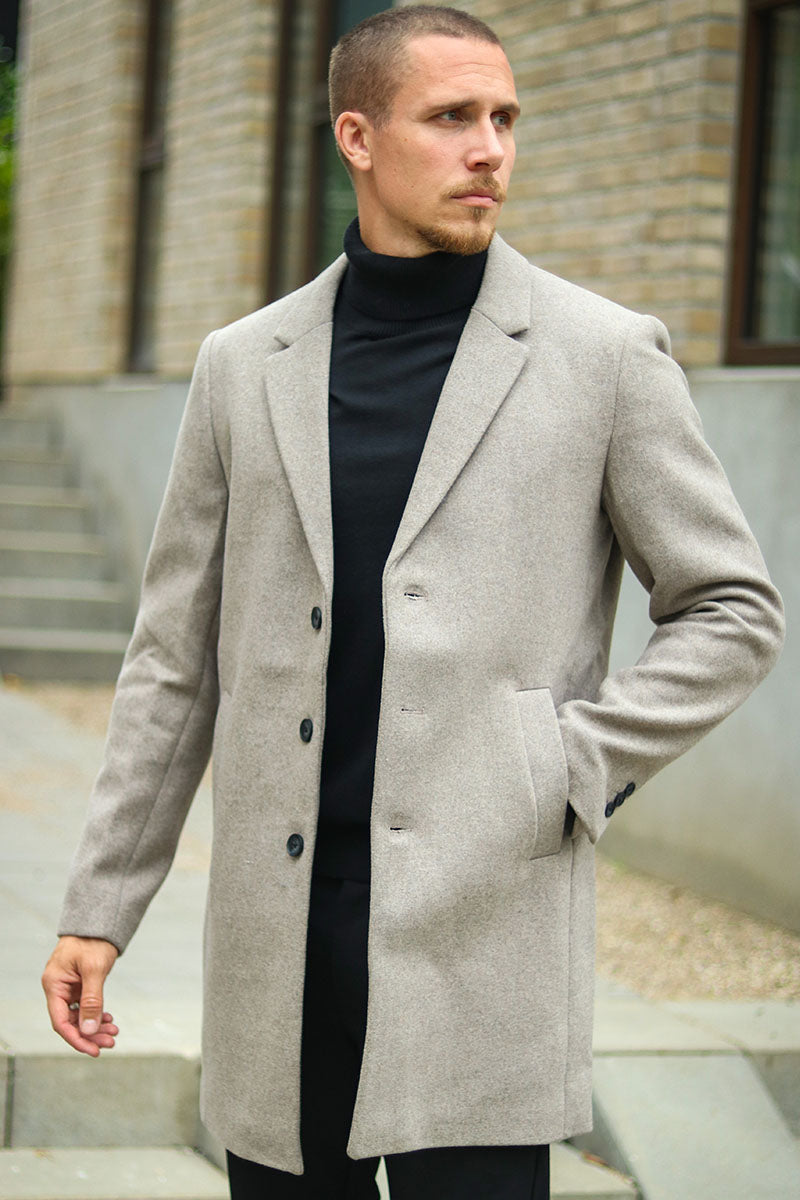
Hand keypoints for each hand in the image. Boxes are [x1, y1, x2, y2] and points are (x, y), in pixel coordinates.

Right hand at [42, 935, 119, 1055]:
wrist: (100, 922)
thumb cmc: (94, 940)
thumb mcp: (95, 970)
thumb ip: (92, 1000)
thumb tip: (89, 1030)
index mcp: (54, 984)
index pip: (60, 1021)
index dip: (77, 1039)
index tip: (94, 1050)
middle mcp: (58, 987)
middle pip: (70, 1021)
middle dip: (90, 1034)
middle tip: (111, 1042)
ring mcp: (68, 986)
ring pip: (79, 1015)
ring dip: (95, 1026)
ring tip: (114, 1032)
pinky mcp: (78, 984)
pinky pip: (84, 1005)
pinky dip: (96, 1014)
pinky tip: (109, 1019)